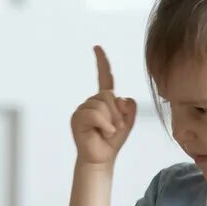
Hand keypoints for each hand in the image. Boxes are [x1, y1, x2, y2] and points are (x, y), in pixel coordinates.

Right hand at [71, 46, 136, 165]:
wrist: (102, 158)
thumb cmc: (112, 140)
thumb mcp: (128, 121)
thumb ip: (129, 106)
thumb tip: (121, 99)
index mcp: (104, 100)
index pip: (104, 77)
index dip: (101, 62)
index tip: (96, 47)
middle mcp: (91, 101)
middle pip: (108, 94)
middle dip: (117, 112)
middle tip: (117, 128)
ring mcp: (82, 109)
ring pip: (101, 104)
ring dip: (111, 120)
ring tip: (108, 132)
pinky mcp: (77, 118)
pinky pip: (94, 114)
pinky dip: (103, 124)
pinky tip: (103, 133)